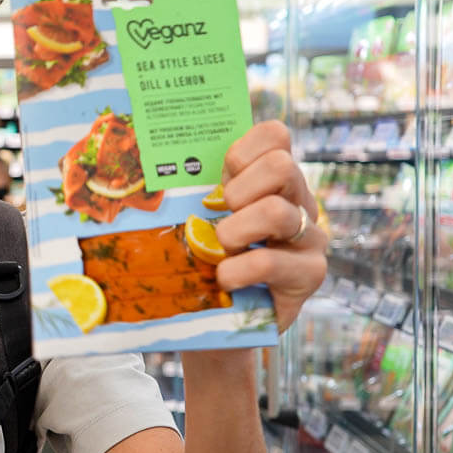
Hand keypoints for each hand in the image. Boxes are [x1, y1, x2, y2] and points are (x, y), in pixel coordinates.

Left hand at [212, 121, 326, 331]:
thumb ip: (195, 186)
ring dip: (235, 231)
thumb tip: (143, 153)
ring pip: (277, 211)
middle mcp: (299, 201)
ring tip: (221, 249)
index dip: (241, 152)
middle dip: (239, 190)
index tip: (221, 179)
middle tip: (221, 215)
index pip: (276, 135)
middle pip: (282, 165)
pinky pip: (270, 262)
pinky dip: (237, 270)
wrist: (218, 317)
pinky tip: (225, 279)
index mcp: (274, 179)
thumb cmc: (204, 259)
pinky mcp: (309, 274)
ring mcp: (309, 237)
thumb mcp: (199, 215)